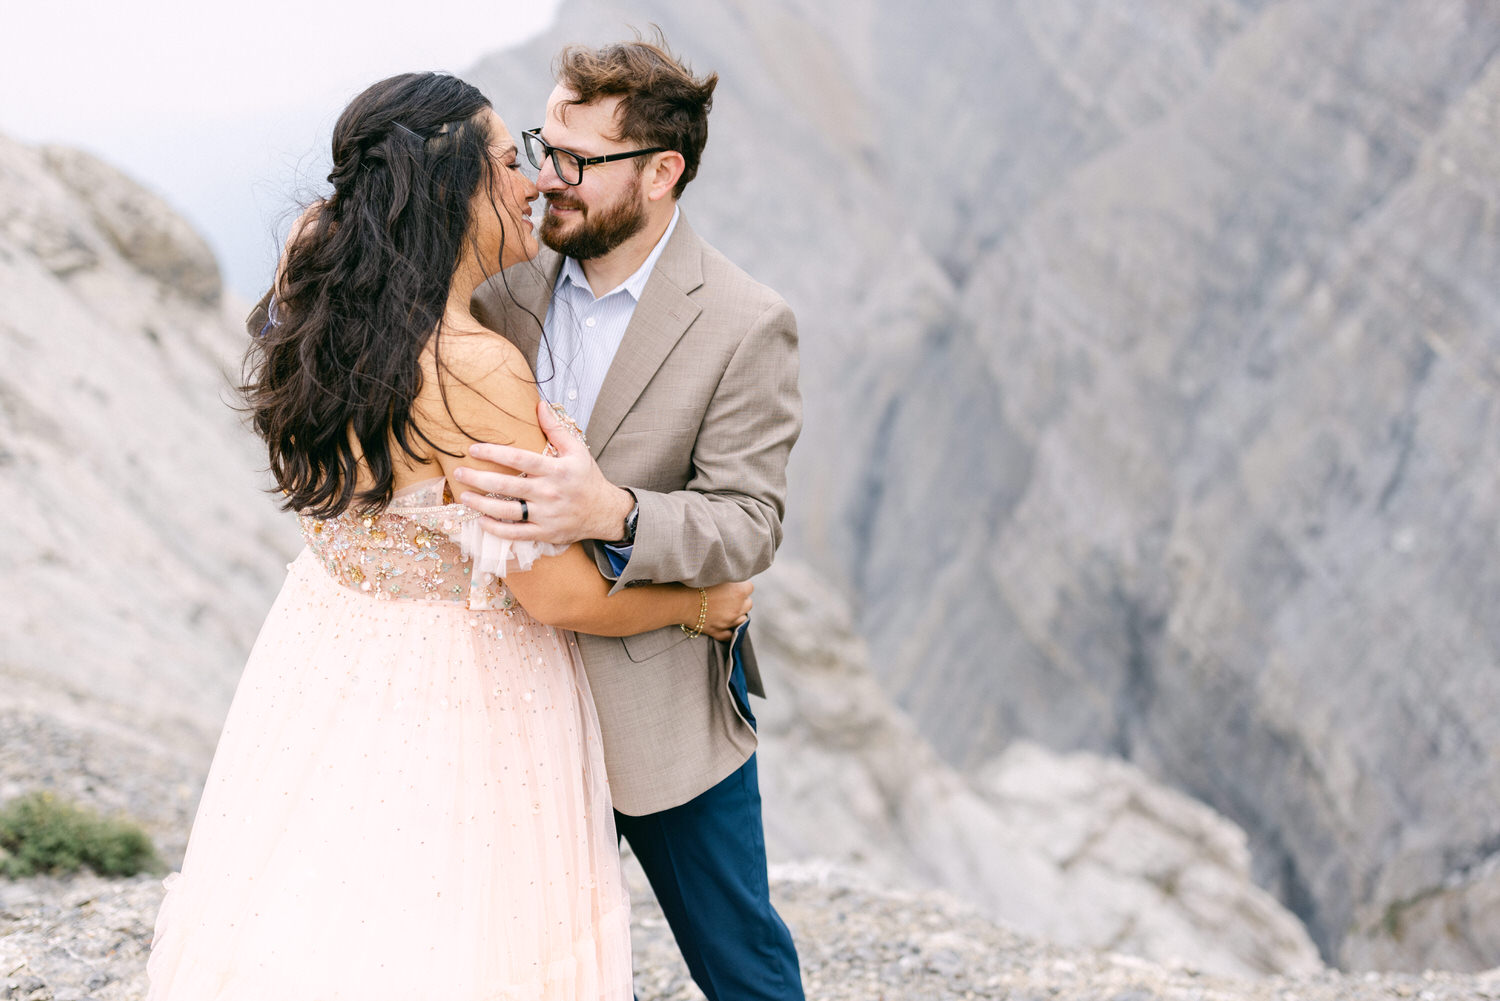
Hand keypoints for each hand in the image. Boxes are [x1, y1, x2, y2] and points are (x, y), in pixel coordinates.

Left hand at [454, 400, 634, 545]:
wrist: (604, 512)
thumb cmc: (587, 479)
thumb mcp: (576, 450)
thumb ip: (555, 428)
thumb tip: (539, 405)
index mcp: (556, 470)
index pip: (519, 458)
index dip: (494, 453)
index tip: (473, 449)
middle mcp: (549, 493)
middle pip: (508, 485)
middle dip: (479, 478)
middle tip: (459, 472)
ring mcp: (546, 515)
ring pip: (508, 511)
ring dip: (482, 504)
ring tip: (464, 496)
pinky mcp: (545, 533)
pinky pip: (516, 533)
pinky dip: (496, 529)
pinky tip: (481, 520)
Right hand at [699, 581, 752, 640]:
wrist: (680, 600)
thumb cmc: (696, 584)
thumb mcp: (716, 575)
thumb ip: (729, 578)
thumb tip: (734, 578)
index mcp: (739, 592)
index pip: (749, 587)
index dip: (741, 586)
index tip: (732, 585)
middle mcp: (737, 608)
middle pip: (748, 604)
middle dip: (741, 601)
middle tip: (728, 597)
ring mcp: (729, 622)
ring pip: (742, 620)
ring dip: (737, 615)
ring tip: (725, 609)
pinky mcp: (718, 632)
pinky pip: (730, 635)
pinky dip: (729, 631)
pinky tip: (724, 625)